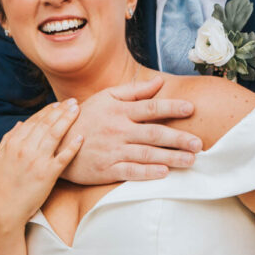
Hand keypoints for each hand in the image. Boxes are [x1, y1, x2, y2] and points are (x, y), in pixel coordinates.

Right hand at [0, 100, 82, 227]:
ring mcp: (37, 161)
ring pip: (55, 135)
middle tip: (73, 101)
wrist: (3, 208)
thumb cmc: (0, 184)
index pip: (33, 122)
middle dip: (60, 110)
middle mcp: (25, 149)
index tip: (57, 105)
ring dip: (67, 120)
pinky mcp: (47, 174)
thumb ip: (8, 139)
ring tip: (77, 110)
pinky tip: (81, 137)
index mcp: (14, 143)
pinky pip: (63, 157)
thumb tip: (19, 124)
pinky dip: (72, 147)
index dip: (47, 111)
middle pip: (46, 124)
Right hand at [61, 75, 201, 185]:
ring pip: (147, 154)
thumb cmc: (85, 117)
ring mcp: (113, 151)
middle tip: (199, 143)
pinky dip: (148, 172)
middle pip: (154, 133)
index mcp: (119, 111)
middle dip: (178, 138)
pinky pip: (131, 171)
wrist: (56, 142)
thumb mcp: (105, 98)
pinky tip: (164, 173)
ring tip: (190, 160)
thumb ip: (133, 90)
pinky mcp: (107, 169)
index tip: (191, 109)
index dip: (171, 108)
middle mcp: (118, 130)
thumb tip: (159, 82)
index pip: (150, 108)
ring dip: (170, 157)